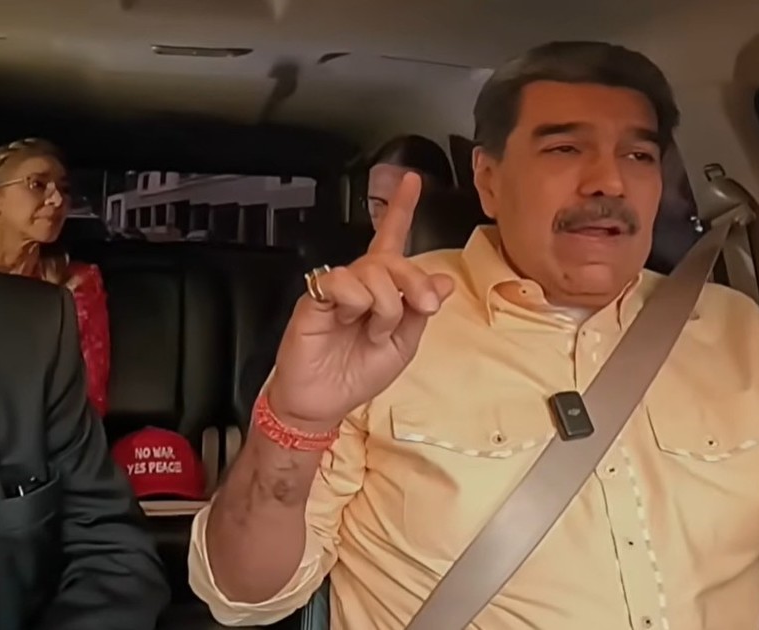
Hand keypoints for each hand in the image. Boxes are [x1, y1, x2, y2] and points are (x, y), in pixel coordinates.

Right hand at [267, 173, 454, 427]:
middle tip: (423, 306)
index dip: (400, 208)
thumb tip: (442, 281)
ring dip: (385, 305)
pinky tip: (348, 320)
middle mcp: (359, 283)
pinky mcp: (316, 297)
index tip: (411, 180)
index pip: (390, 241)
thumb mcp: (403, 346)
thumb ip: (420, 311)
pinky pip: (342, 282)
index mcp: (381, 290)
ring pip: (373, 271)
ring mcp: (338, 289)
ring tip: (374, 330)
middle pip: (391, 258)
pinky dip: (355, 303)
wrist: (324, 402)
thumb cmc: (357, 374)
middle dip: (413, 280)